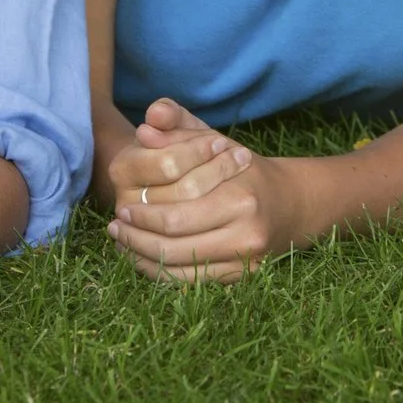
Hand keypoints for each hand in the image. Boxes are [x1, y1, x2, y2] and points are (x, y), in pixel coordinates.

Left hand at [107, 99, 277, 282]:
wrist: (287, 203)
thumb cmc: (241, 168)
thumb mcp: (213, 138)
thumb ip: (180, 124)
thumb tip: (148, 122)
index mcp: (240, 198)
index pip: (176, 214)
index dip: (142, 215)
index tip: (120, 207)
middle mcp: (247, 234)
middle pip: (175, 246)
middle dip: (137, 238)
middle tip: (116, 226)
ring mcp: (246, 261)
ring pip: (180, 269)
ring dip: (142, 258)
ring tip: (122, 241)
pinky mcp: (242, 277)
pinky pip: (190, 281)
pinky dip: (160, 272)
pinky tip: (143, 256)